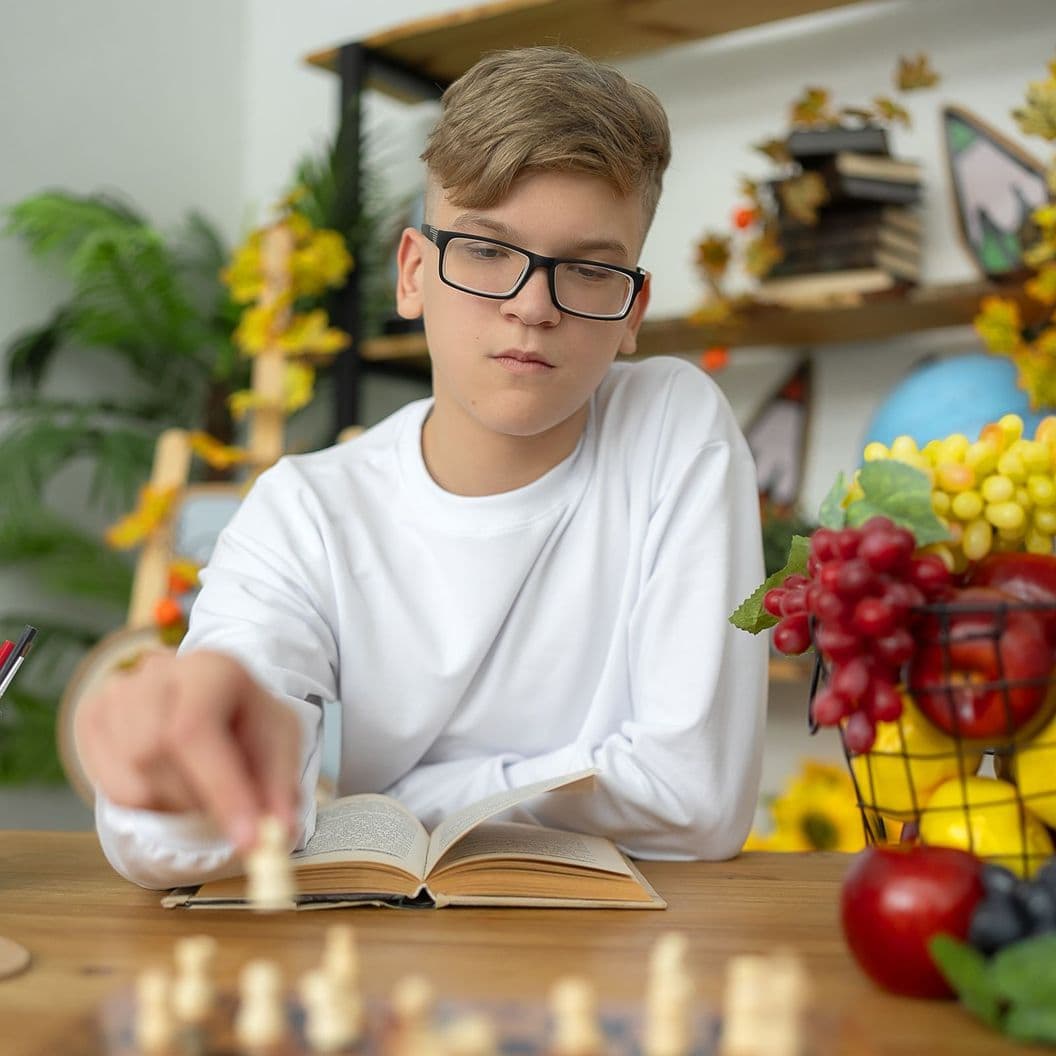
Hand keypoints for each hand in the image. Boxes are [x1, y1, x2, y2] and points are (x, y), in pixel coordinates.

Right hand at [74, 649, 301, 850]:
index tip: (250, 841)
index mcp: (210, 668)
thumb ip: (280, 785)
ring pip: (133, 782)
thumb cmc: (247, 720)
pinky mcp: (92, 718)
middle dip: (198, 800)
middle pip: (154, 755)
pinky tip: (175, 783)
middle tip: (230, 813)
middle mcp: (156, 673)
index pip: (196, 729)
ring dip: (176, 806)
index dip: (221, 789)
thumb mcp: (280, 742)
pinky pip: (112, 791)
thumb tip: (279, 835)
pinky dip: (150, 805)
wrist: (214, 698)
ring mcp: (115, 693)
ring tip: (204, 786)